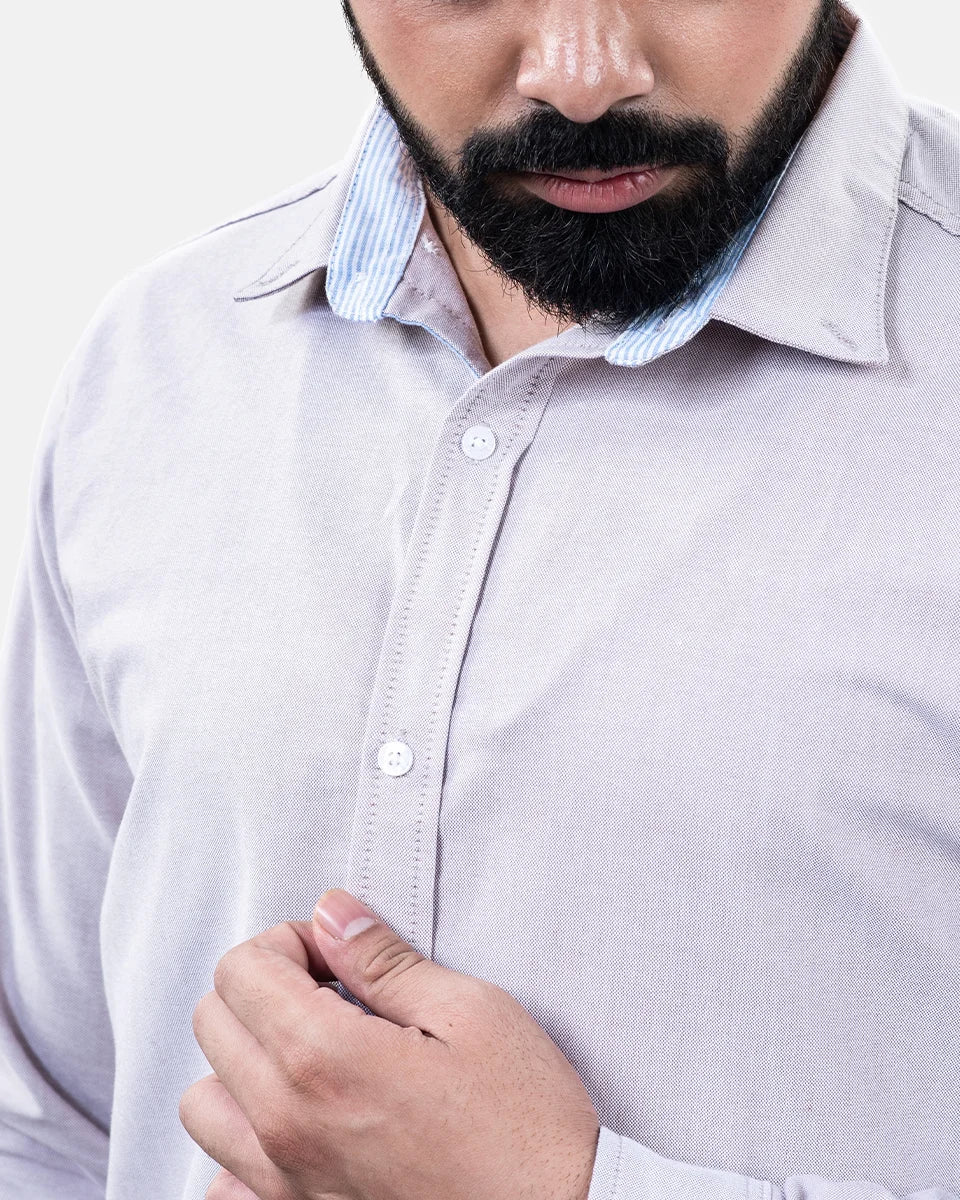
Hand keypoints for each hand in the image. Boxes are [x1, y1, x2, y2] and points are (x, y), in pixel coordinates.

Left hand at [179, 888, 600, 1199]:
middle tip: (331, 991)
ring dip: (243, 1061)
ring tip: (311, 1053)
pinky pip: (224, 1180)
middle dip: (263, 986)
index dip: (289, 942)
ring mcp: (285, 1182)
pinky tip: (303, 1125)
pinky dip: (244, 1144)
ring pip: (203, 1102)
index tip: (337, 955)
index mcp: (323, 1059)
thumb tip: (332, 913)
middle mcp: (285, 1124)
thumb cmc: (524, 1120)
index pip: (242, 968)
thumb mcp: (470, 1011)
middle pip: (212, 1021)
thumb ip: (385, 959)